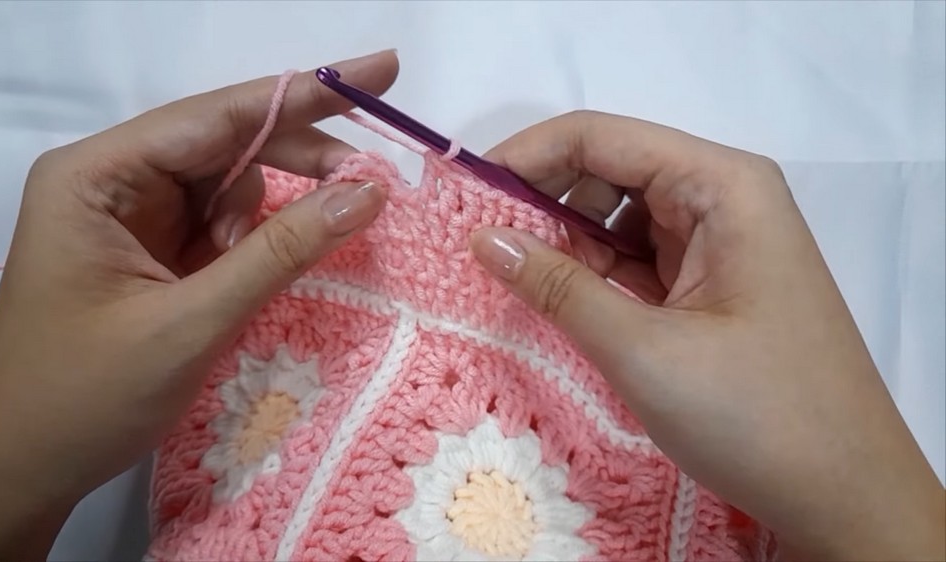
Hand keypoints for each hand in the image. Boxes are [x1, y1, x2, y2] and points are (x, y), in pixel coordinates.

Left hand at [0, 51, 397, 560]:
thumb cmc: (89, 396)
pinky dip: (250, 242)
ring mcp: (130, 215)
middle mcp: (111, 179)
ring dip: (263, 217)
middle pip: (225, 142)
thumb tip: (368, 192)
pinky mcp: (149, 250)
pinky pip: (218, 223)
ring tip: (247, 276)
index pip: (215, 116)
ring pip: (228, 183)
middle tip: (368, 183)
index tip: (381, 69)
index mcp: (96, 176)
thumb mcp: (192, 322)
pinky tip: (249, 270)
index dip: (305, 94)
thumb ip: (281, 251)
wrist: (29, 468)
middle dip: (297, 160)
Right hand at [469, 111, 945, 560]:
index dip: (526, 157)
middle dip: (541, 200)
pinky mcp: (710, 286)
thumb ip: (558, 286)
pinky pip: (637, 260)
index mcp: (721, 185)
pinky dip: (592, 273)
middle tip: (472, 239)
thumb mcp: (644, 349)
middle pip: (610, 171)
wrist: (844, 493)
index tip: (462, 193)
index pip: (602, 137)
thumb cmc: (754, 412)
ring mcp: (719, 244)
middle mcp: (723, 198)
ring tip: (501, 270)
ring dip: (562, 241)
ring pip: (619, 218)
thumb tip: (482, 237)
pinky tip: (549, 293)